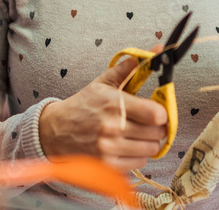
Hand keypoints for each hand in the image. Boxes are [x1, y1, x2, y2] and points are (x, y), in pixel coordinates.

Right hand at [39, 46, 167, 171]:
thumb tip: (153, 52)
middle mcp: (113, 127)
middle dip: (157, 128)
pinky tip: (128, 146)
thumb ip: (128, 68)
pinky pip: (139, 163)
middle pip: (157, 133)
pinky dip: (138, 156)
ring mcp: (110, 148)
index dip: (162, 113)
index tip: (157, 111)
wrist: (56, 130)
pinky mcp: (107, 165)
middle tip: (149, 123)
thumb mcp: (103, 83)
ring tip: (138, 135)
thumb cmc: (83, 105)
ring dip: (149, 142)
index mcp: (114, 103)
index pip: (156, 114)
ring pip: (150, 149)